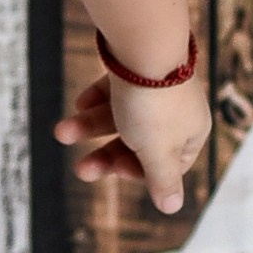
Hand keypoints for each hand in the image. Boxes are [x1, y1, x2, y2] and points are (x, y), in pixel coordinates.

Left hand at [55, 66, 210, 216]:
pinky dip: (95, 100)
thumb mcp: (156, 151)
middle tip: (80, 169)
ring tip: (62, 131)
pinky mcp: (136, 67)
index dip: (138, 171)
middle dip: (106, 156)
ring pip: (120, 117)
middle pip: (138, 143)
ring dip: (89, 127)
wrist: (141, 44)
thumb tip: (172, 208)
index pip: (166, 164)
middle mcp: (177, 111)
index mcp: (191, 132)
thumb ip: (162, 180)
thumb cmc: (153, 103)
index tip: (116, 170)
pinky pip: (114, 91)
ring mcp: (155, 87)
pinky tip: (80, 103)